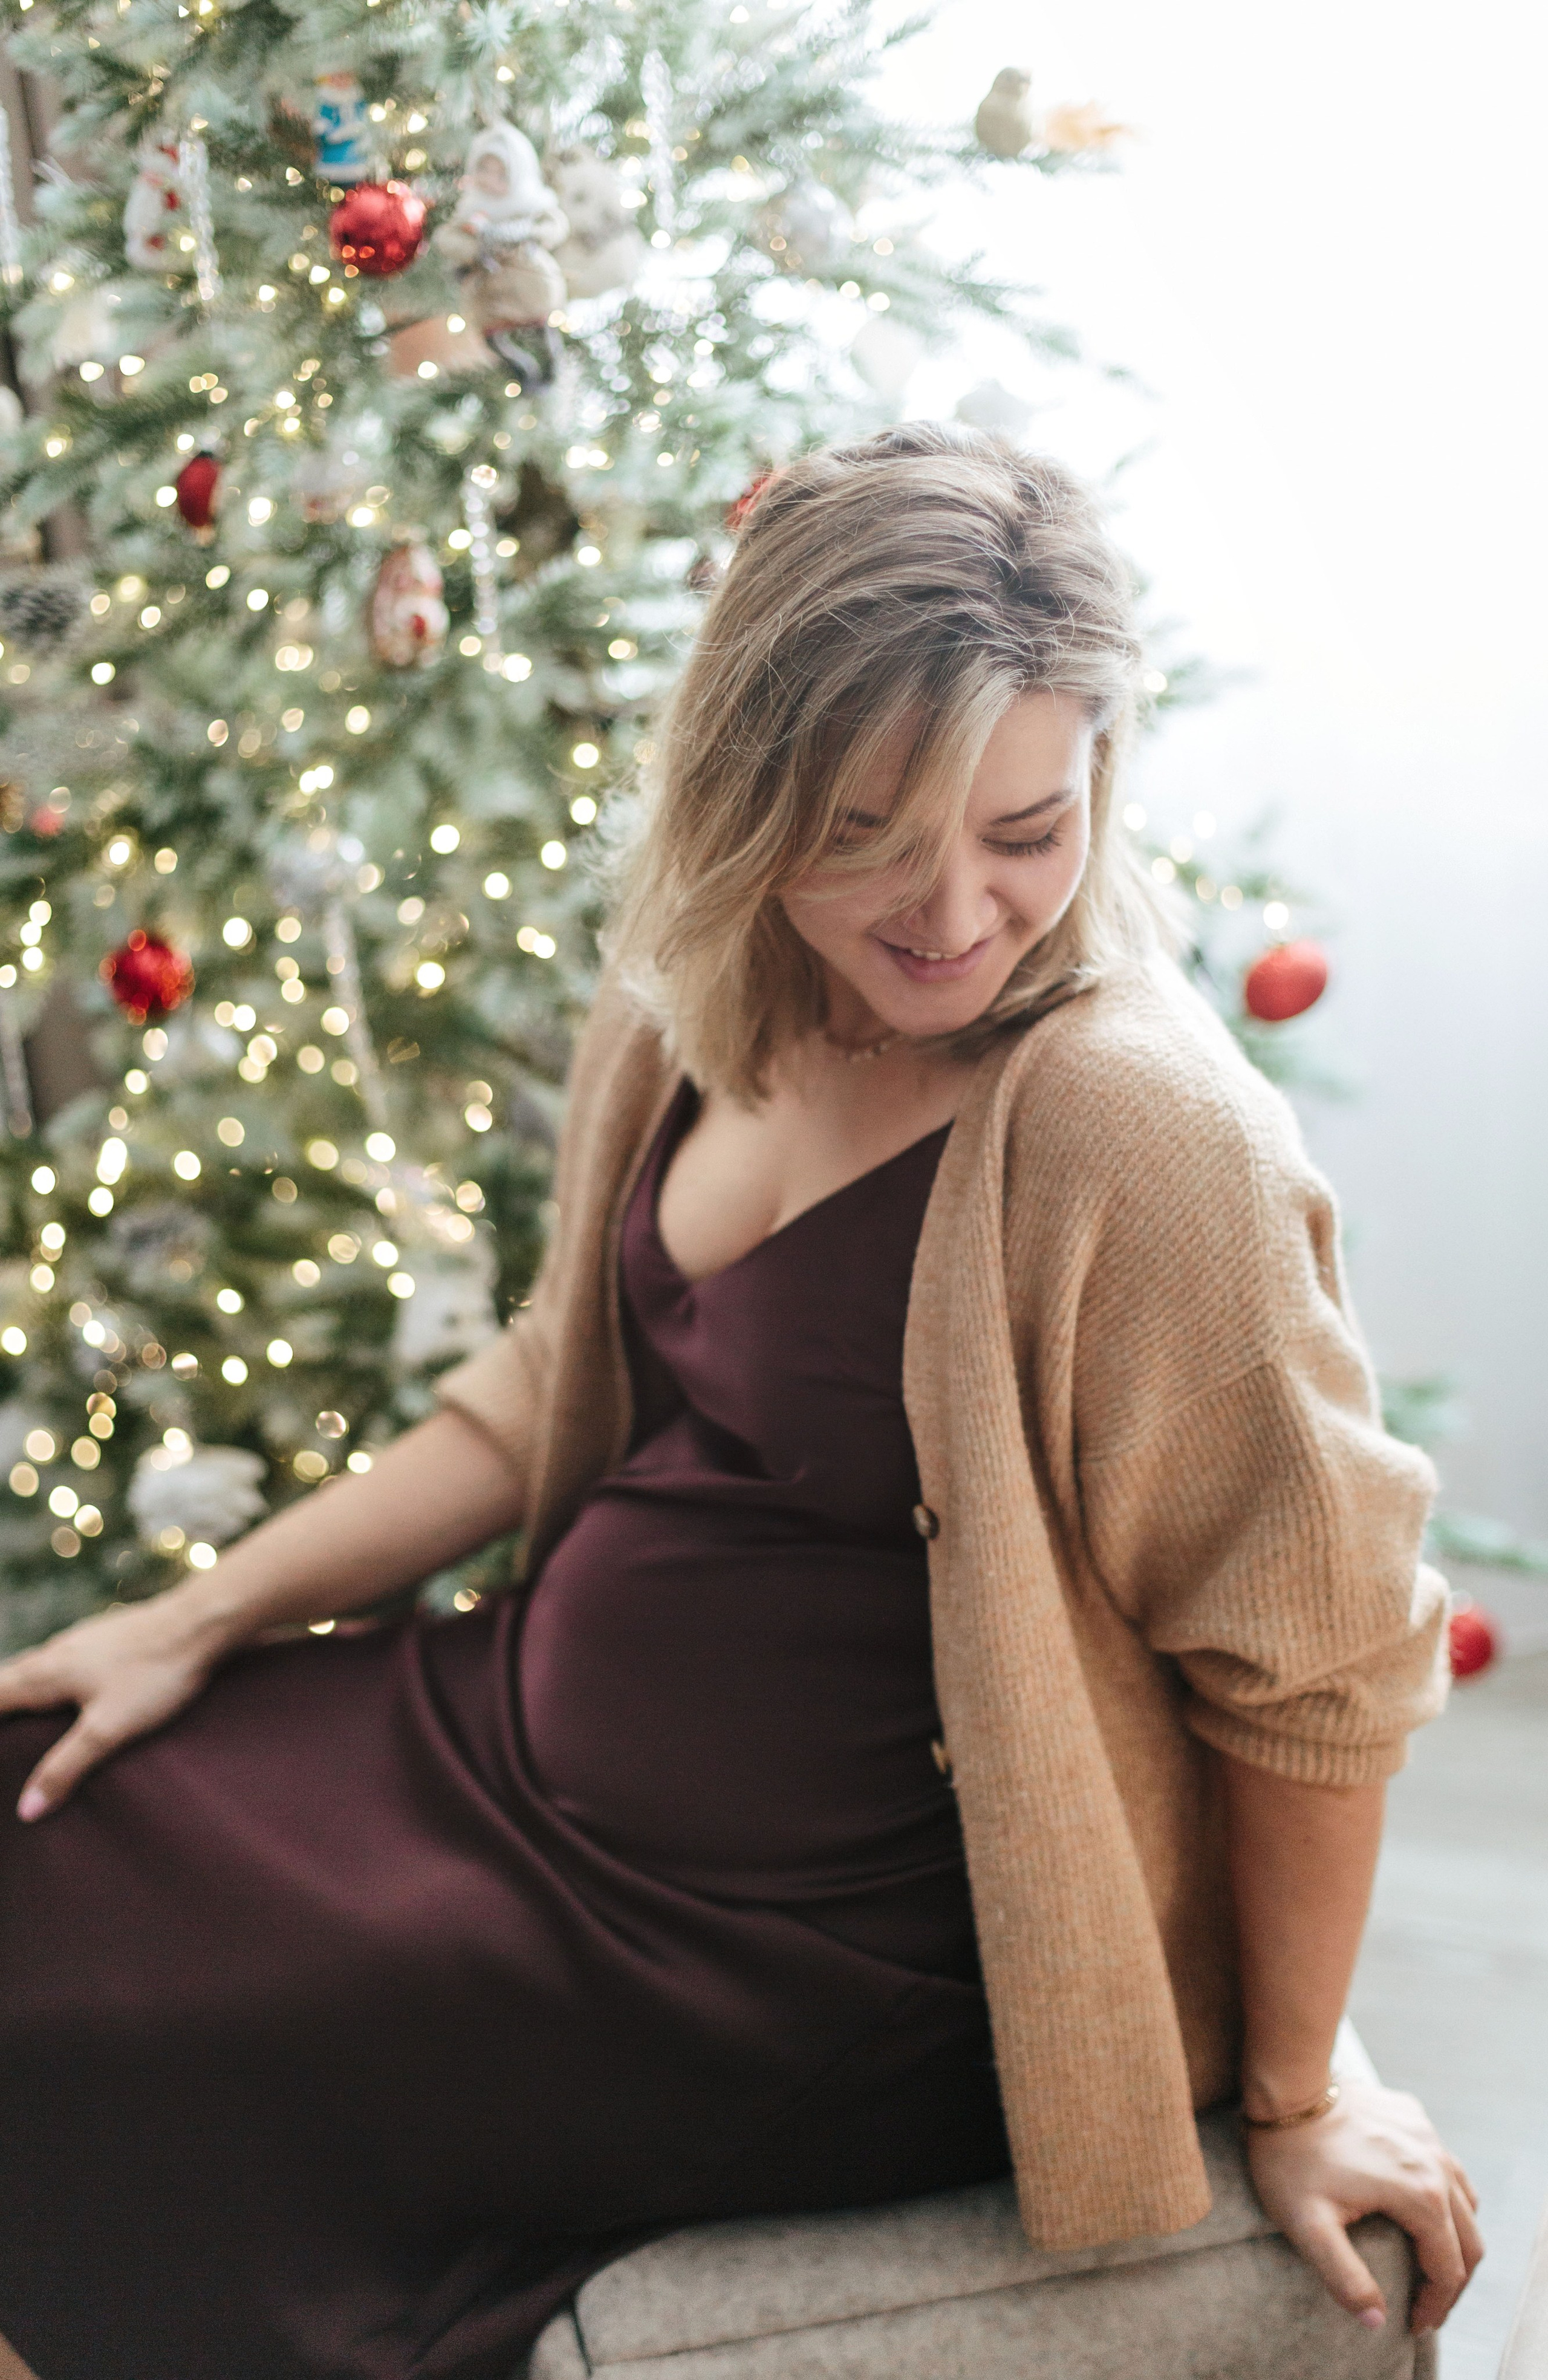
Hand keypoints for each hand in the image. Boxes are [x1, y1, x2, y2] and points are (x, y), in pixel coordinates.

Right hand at [0, 1592, 229, 1820]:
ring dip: (19, 1688)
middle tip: (3, 1735)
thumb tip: (26, 1810)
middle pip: (9, 1678)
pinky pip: (63, 1658)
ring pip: (36, 1665)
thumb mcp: (108, 1729)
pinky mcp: (108, 1636)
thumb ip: (66, 1767)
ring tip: (17, 1715)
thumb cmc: (155, 1674)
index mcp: (46, 1673)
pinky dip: (49, 1677)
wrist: (203, 1621)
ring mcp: (83, 1638)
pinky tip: (67, 1688)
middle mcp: (57, 1650)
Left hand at [1246, 2077, 1481, 2335]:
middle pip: (1469, 2241)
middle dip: (1452, 2281)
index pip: (1448, 2270)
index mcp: (1420, 2195)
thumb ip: (1345, 2279)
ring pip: (1465, 2203)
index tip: (1413, 2324)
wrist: (1285, 2086)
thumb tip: (1377, 2321)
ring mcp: (1429, 2136)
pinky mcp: (1415, 2118)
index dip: (1434, 2306)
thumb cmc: (1291, 2157)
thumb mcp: (1307, 2227)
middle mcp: (1436, 2164)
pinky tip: (1420, 2211)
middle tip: (1427, 2305)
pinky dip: (1446, 2200)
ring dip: (1454, 2241)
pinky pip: (1446, 2167)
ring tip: (1428, 2266)